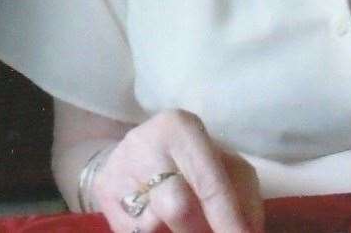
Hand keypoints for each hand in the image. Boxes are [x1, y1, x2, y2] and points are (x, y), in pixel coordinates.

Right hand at [91, 110, 263, 232]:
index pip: (210, 185)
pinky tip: (161, 225)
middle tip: (210, 232)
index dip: (229, 221)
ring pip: (152, 225)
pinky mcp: (103, 190)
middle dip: (199, 232)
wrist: (140, 151)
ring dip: (175, 232)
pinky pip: (131, 230)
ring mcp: (119, 166)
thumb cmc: (193, 161)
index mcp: (181, 129)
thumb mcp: (225, 168)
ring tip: (184, 225)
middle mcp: (145, 143)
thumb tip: (247, 231)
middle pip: (177, 208)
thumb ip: (243, 198)